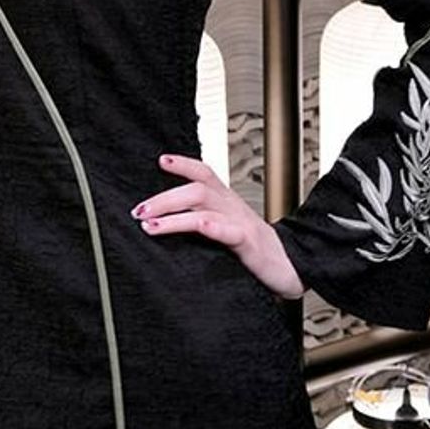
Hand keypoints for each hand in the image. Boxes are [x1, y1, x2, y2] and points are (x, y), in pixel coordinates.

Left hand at [131, 153, 306, 300]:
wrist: (290, 268)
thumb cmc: (255, 250)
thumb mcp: (226, 229)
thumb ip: (202, 221)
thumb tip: (164, 222)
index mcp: (226, 201)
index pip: (204, 174)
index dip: (183, 164)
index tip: (160, 160)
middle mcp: (232, 207)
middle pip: (196, 189)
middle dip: (164, 198)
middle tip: (138, 211)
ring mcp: (241, 223)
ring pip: (205, 208)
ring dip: (173, 215)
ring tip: (149, 224)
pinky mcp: (249, 244)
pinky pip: (229, 232)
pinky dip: (212, 227)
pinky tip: (199, 227)